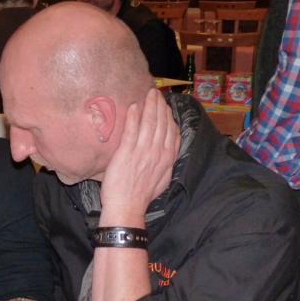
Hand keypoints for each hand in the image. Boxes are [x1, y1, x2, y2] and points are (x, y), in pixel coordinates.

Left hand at [100, 88, 180, 221]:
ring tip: (148, 94)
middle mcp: (158, 152)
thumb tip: (168, 151)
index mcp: (167, 158)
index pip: (172, 131)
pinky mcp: (127, 153)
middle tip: (156, 93)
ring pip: (149, 123)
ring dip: (150, 106)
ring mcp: (143, 152)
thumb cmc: (141, 196)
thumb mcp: (162, 179)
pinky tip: (133, 106)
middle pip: (162, 123)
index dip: (169, 116)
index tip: (166, 106)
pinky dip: (134, 117)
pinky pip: (132, 131)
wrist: (127, 207)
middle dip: (160, 106)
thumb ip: (166, 162)